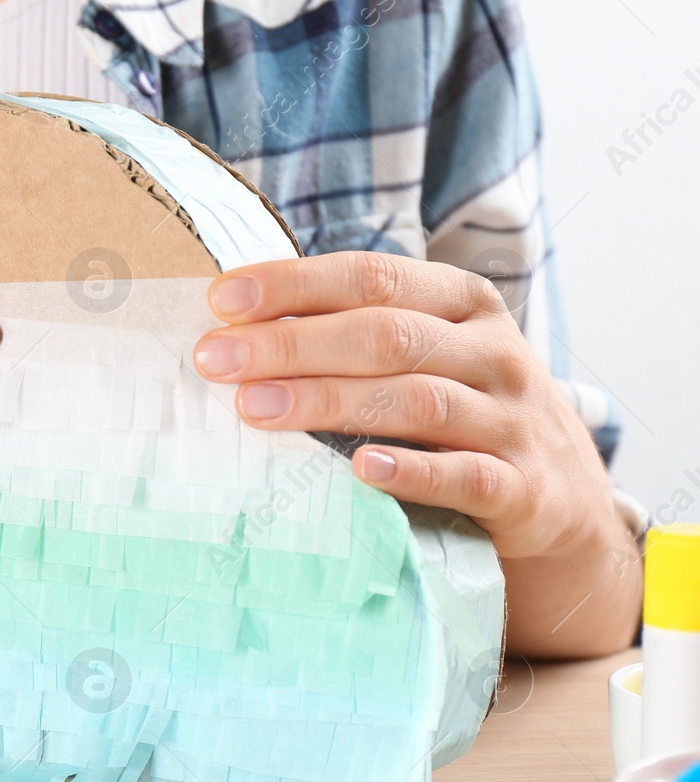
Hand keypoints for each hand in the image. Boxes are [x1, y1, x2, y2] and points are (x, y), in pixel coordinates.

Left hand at [190, 251, 638, 655]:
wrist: (565, 504)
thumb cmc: (460, 419)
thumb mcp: (425, 361)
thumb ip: (351, 337)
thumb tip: (231, 328)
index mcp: (462, 305)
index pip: (373, 276)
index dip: (296, 283)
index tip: (221, 298)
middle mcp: (492, 353)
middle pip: (386, 335)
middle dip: (292, 343)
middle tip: (215, 359)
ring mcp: (513, 419)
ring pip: (418, 399)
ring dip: (329, 401)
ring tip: (255, 408)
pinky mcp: (525, 489)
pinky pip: (468, 474)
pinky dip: (414, 471)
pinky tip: (361, 468)